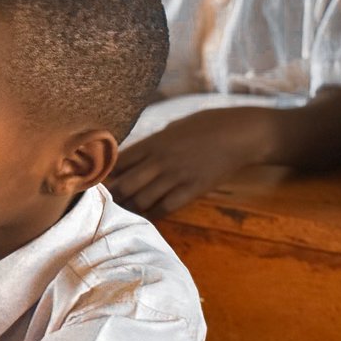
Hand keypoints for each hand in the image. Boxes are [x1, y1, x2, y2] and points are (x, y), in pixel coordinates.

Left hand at [108, 109, 269, 216]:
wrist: (242, 133)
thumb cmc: (208, 125)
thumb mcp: (174, 127)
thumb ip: (153, 143)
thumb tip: (134, 155)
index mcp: (153, 143)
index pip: (118, 163)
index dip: (105, 175)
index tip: (98, 182)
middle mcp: (160, 160)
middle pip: (124, 185)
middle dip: (111, 196)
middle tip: (104, 203)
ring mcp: (176, 176)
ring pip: (141, 200)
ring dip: (130, 208)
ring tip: (123, 212)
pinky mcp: (193, 189)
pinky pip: (165, 208)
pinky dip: (153, 214)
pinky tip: (148, 215)